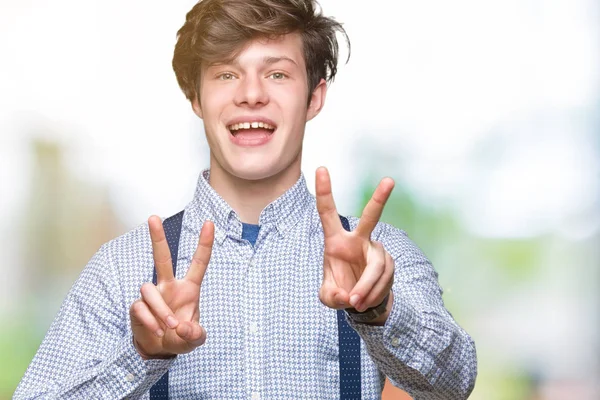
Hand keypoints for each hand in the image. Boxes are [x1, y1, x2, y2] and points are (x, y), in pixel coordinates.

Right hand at [129, 217, 213, 358]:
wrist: (160, 350)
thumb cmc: (180, 336)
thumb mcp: (195, 339)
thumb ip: (195, 334)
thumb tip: (183, 327)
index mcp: (188, 288)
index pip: (198, 262)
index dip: (204, 243)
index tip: (209, 223)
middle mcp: (169, 286)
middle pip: (162, 258)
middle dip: (157, 238)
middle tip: (153, 217)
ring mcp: (152, 295)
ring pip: (149, 290)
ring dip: (160, 310)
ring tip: (168, 326)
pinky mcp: (137, 306)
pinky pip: (140, 307)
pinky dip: (149, 320)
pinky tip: (156, 331)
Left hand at [316, 167, 394, 314]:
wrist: (362, 302)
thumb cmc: (340, 291)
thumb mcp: (328, 297)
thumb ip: (331, 297)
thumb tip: (347, 295)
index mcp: (335, 240)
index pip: (327, 213)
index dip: (325, 192)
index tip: (321, 168)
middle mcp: (358, 240)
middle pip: (371, 218)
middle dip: (380, 199)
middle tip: (389, 180)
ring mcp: (376, 250)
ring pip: (376, 266)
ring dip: (366, 287)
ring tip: (355, 302)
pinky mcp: (389, 263)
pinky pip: (383, 279)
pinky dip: (372, 293)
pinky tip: (365, 301)